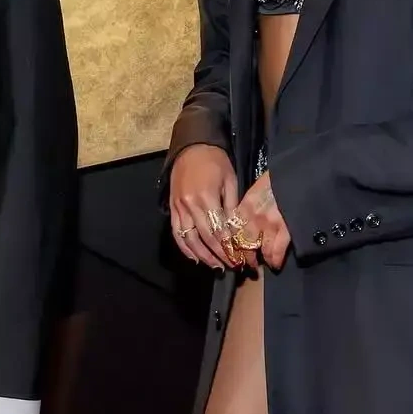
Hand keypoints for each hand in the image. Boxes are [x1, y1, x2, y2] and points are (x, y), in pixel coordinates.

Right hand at [169, 144, 239, 269]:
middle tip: (232, 266)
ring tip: (215, 266)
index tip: (240, 258)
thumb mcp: (230, 179)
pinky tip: (194, 258)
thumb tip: (237, 230)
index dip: (229, 247)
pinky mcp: (172, 208)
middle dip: (219, 254)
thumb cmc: (215, 161)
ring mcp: (178, 208)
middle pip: (205, 237)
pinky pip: (176, 232)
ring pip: (189, 239)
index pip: (219, 230)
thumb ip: (232, 205)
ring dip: (203, 255)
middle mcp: (190, 205)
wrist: (192, 147)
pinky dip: (184, 247)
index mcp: (206, 197)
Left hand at [227, 171, 292, 271]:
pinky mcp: (286, 229)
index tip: (234, 251)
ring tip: (261, 264)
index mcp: (246, 204)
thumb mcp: (260, 186)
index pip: (233, 230)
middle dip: (244, 256)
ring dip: (260, 259)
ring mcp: (270, 224)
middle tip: (246, 263)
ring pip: (260, 250)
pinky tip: (275, 265)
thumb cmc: (281, 176)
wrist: (302, 171)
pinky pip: (277, 251)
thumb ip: (251, 204)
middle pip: (243, 243)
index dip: (232, 243)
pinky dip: (276, 260)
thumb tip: (245, 219)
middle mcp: (254, 216)